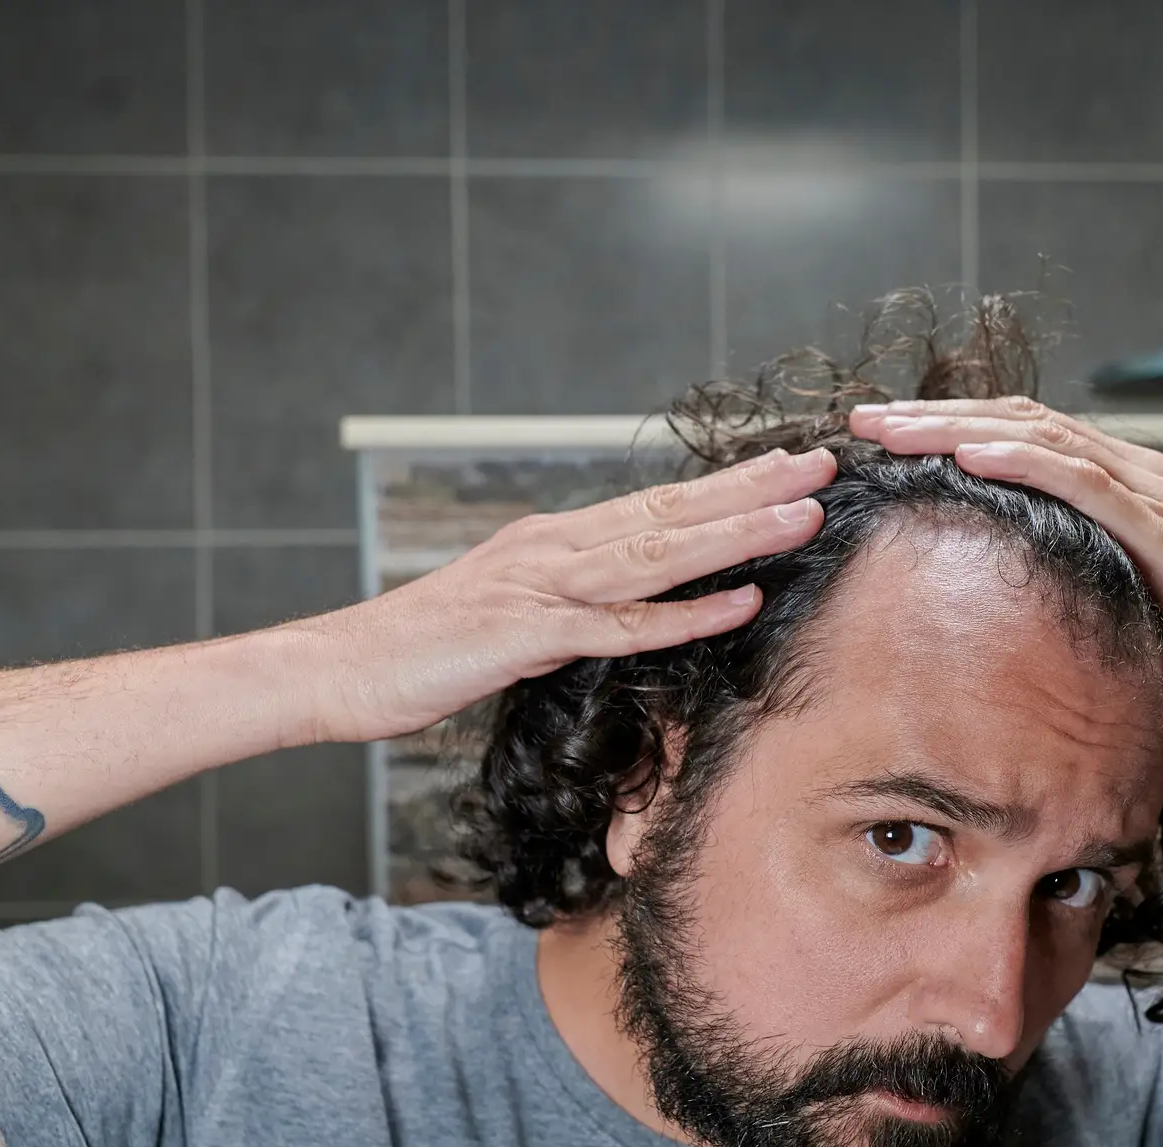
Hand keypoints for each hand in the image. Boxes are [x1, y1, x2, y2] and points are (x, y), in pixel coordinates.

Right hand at [302, 447, 836, 742]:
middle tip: (821, 462)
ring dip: (735, 534)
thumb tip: (625, 605)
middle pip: (671, 512)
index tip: (787, 464)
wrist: (340, 668)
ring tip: (801, 515)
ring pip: (657, 554)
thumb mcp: (513, 617)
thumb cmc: (425, 648)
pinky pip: (620, 625)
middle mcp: (554, 548)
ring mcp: (541, 587)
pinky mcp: (525, 634)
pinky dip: (684, 613)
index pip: (656, 504)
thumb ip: (571, 604)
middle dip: (752, 488)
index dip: (726, 485)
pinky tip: (737, 601)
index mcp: (554, 542)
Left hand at [850, 398, 1162, 723]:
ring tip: (894, 430)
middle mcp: (1134, 469)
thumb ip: (1066, 566)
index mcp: (1119, 478)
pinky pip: (1082, 483)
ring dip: (959, 430)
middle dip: (934, 416)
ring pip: (1039, 439)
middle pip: (1017, 421)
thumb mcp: (1114, 591)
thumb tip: (994, 581)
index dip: (947, 425)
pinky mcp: (1162, 529)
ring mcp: (1150, 493)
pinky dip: (1024, 462)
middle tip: (863, 416)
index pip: (1019, 432)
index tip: (879, 433)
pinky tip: (971, 455)